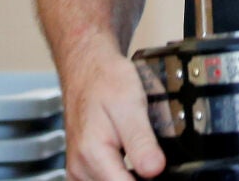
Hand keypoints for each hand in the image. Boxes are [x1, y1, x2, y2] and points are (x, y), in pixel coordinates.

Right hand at [59, 36, 164, 180]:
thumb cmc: (106, 81)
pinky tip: (132, 165)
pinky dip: (118, 176)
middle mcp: (81, 168)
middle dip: (140, 179)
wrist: (88, 68)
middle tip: (154, 158)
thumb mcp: (131, 106)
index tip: (160, 170)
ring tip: (145, 159)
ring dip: (128, 178)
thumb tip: (155, 170)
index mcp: (93, 155)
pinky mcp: (81, 168)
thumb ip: (142, 142)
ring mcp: (78, 170)